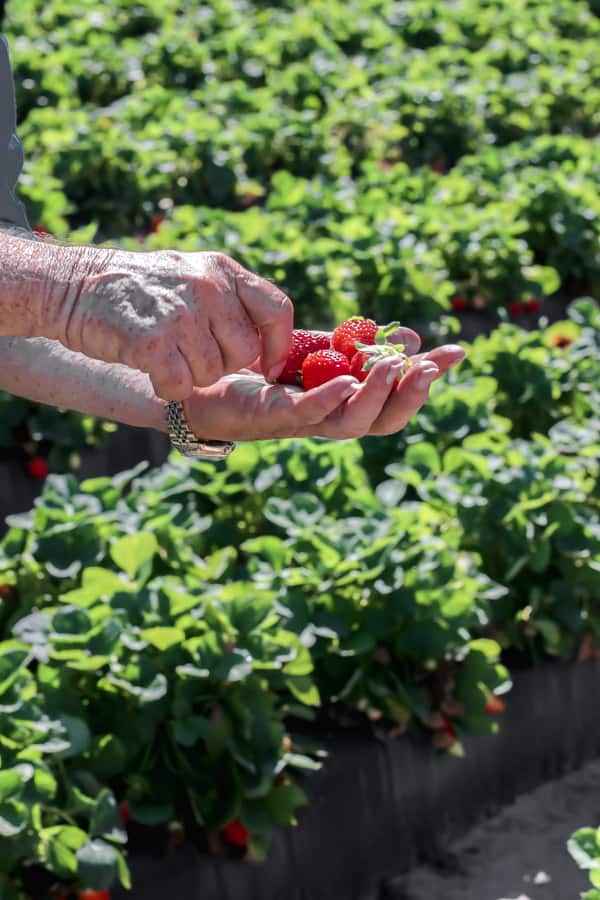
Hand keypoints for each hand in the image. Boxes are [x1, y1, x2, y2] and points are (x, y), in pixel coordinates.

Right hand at [43, 247, 292, 400]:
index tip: (271, 367)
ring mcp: (181, 314)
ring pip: (213, 373)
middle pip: (245, 352)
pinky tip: (151, 369)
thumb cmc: (136, 290)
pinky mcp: (153, 342)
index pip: (277, 309)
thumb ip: (229, 300)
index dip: (280, 345)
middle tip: (190, 352)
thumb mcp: (191, 275)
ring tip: (164, 352)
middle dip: (223, 364)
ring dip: (190, 375)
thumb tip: (271, 344)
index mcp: (222, 270)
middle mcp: (207, 287)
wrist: (70, 285)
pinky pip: (181, 385)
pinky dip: (167, 387)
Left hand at [183, 328, 464, 440]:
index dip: (427, 379)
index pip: (395, 398)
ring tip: (395, 367)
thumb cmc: (262, 368)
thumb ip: (358, 348)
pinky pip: (307, 412)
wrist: (204, 381)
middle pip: (382, 420)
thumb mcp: (316, 350)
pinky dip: (329, 398)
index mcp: (344, 403)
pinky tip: (346, 379)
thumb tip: (411, 338)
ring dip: (377, 396)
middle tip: (429, 367)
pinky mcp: (272, 416)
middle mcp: (329, 419)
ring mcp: (302, 422)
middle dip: (411, 395)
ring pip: (351, 422)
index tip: (457, 352)